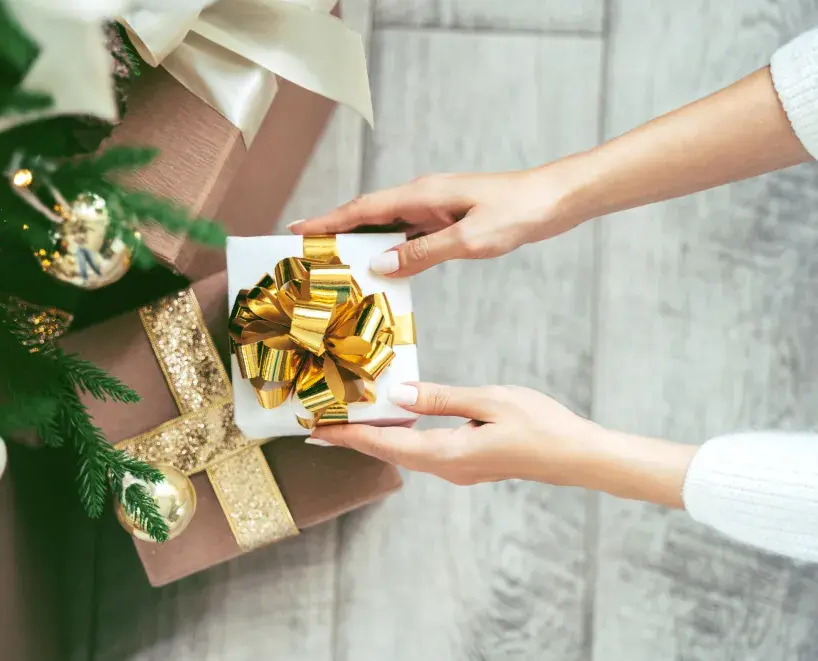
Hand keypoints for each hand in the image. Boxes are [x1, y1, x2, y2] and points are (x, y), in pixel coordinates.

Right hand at [288, 168, 579, 276]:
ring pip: (388, 226)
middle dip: (336, 231)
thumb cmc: (518, 212)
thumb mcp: (469, 239)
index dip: (328, 219)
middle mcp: (422, 197)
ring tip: (336, 263)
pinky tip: (384, 267)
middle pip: (368, 215)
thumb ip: (423, 253)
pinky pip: (409, 235)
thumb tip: (381, 264)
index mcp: (421, 194)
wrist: (554, 200)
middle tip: (306, 251)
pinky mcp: (448, 219)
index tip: (297, 228)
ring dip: (362, 242)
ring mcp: (435, 208)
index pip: (363, 208)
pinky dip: (391, 249)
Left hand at [308, 382, 695, 506]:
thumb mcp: (489, 401)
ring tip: (346, 422)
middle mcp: (446, 467)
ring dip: (374, 438)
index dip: (348, 436)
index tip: (315, 430)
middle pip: (387, 451)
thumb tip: (396, 395)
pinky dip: (398, 437)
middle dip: (352, 438)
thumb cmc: (540, 425)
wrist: (577, 456)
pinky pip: (421, 451)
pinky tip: (393, 422)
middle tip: (317, 426)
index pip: (385, 443)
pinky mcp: (467, 464)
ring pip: (403, 452)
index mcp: (447, 453)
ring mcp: (457, 469)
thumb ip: (440, 398)